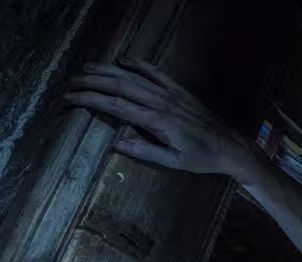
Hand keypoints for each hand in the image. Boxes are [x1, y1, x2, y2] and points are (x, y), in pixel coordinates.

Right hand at [65, 60, 263, 179]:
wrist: (229, 146)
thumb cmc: (201, 158)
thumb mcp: (173, 162)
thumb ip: (145, 152)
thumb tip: (116, 145)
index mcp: (157, 121)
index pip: (116, 105)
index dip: (91, 99)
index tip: (72, 97)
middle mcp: (161, 102)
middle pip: (120, 86)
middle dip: (93, 82)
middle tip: (72, 82)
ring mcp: (170, 93)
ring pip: (134, 76)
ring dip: (109, 70)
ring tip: (88, 68)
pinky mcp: (179, 90)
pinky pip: (156, 72)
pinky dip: (138, 64)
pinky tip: (123, 60)